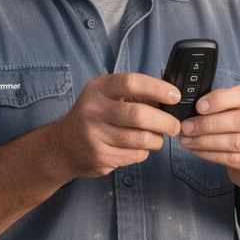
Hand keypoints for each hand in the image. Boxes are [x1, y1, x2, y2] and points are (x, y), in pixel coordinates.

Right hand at [47, 73, 181, 178]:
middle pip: (139, 115)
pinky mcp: (100, 156)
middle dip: (165, 121)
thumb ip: (135, 95)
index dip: (157, 88)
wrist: (64, 146)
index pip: (131, 82)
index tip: (175, 96)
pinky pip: (135, 155)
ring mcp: (94, 135)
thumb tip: (169, 100)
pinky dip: (144, 152)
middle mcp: (93, 110)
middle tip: (175, 125)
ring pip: (141, 139)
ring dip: (157, 140)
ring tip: (157, 137)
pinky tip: (138, 147)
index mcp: (98, 89)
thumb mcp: (107, 96)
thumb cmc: (94, 117)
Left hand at [177, 85, 239, 190]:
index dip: (220, 99)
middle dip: (208, 124)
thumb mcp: (238, 112)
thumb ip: (222, 106)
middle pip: (239, 120)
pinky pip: (231, 158)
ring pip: (234, 142)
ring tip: (187, 140)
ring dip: (205, 141)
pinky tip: (196, 150)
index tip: (199, 107)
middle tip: (187, 127)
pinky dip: (209, 154)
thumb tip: (194, 107)